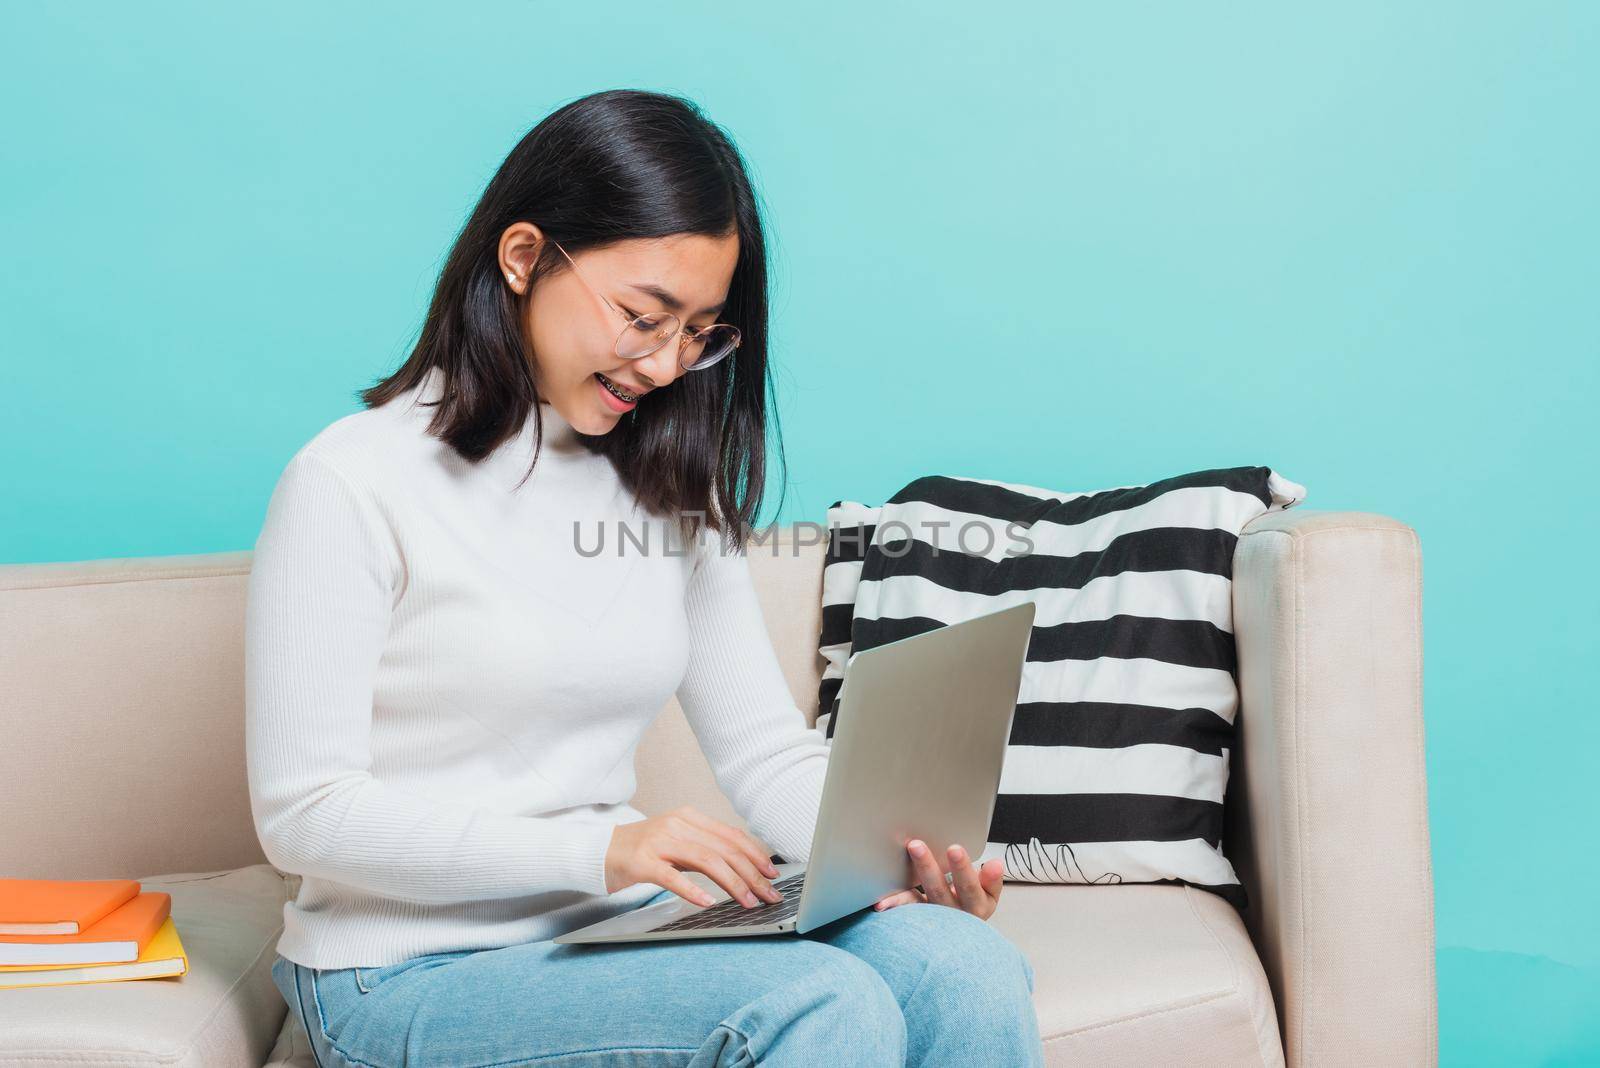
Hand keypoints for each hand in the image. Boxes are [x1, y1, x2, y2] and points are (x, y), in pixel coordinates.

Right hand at [605, 805, 784, 909]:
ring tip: (748, 902)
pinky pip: (672, 876)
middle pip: (724, 849)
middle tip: (768, 895)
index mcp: (689, 817)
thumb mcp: (678, 842)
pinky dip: (693, 890)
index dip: (755, 855)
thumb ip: (705, 849)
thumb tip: (743, 867)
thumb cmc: (643, 850)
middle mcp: (677, 825)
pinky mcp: (642, 862)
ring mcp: (659, 842)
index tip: (772, 874)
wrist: (599, 850)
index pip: (731, 835)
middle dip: (751, 874)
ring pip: (706, 861)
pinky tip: (708, 903)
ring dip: (732, 884)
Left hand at [873, 839, 1003, 921]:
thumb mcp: (988, 894)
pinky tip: (881, 903)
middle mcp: (954, 917)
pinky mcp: (917, 921)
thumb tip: (995, 864)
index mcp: (977, 907)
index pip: (970, 887)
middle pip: (939, 892)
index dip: (963, 869)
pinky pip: (904, 912)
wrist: (961, 935)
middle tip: (916, 845)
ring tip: (888, 876)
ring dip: (904, 887)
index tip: (954, 848)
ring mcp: (934, 920)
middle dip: (927, 868)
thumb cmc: (972, 904)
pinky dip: (894, 905)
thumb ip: (991, 879)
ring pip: (918, 904)